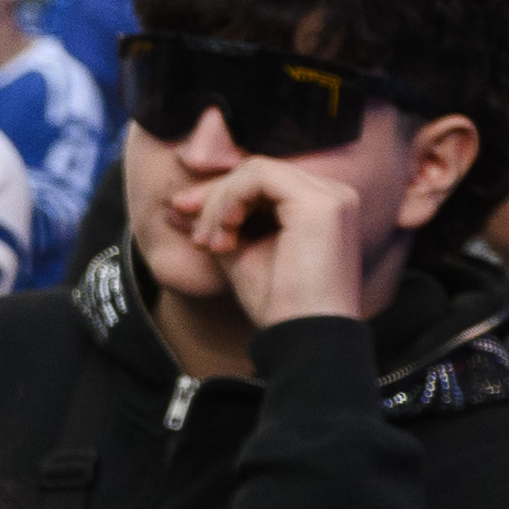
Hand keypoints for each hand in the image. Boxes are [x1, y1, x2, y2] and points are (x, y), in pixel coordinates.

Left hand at [170, 154, 372, 328]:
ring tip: (212, 244)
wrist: (304, 337)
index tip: (184, 217)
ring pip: (254, 171)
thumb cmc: (279, 304)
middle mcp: (333, 195)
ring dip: (220, 204)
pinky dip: (231, 199)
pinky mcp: (320, 203)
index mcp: (319, 207)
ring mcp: (331, 196)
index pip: (261, 183)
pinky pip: (259, 175)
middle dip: (214, 197)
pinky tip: (226, 233)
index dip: (218, 195)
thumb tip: (175, 208)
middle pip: (256, 173)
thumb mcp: (239, 255)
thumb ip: (216, 225)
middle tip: (194, 234)